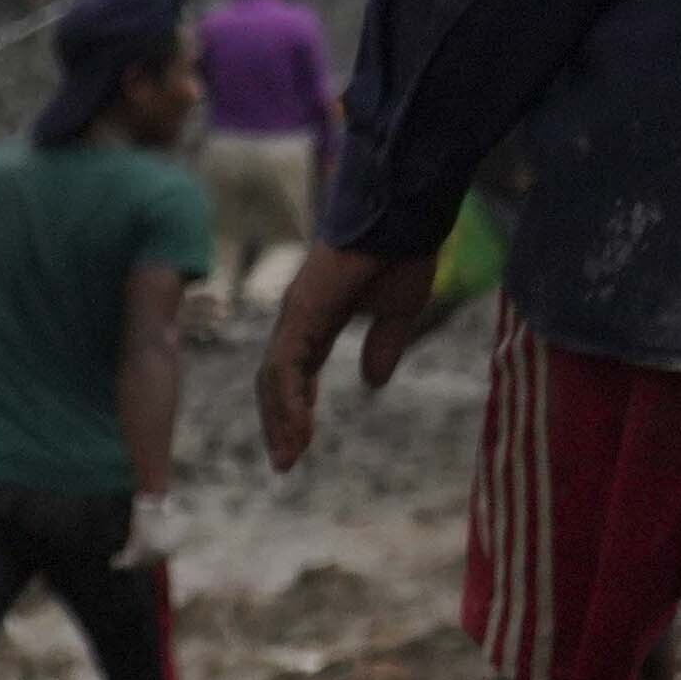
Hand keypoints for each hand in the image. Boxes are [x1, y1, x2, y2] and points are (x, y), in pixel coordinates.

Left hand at [260, 234, 434, 473]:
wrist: (405, 216)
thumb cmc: (404, 252)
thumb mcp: (399, 312)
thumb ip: (384, 346)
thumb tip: (373, 382)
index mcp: (316, 322)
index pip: (296, 375)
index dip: (296, 410)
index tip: (300, 446)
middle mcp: (297, 321)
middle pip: (276, 383)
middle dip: (279, 424)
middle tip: (284, 463)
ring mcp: (295, 315)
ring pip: (275, 380)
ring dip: (281, 421)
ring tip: (288, 457)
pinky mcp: (302, 311)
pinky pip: (287, 364)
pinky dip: (289, 399)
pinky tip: (296, 427)